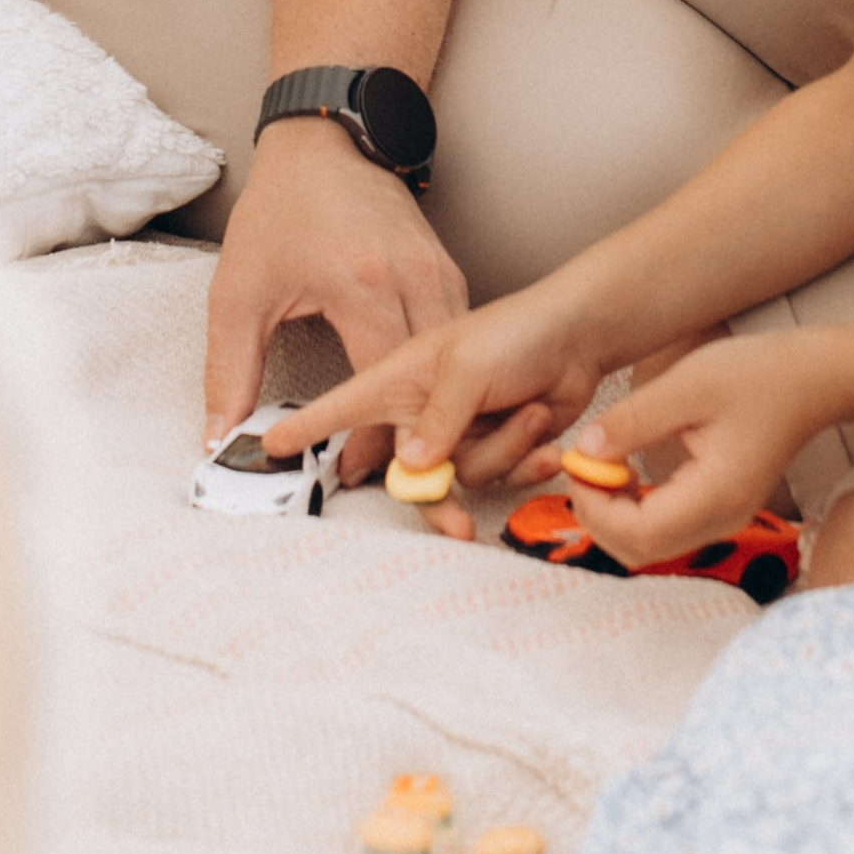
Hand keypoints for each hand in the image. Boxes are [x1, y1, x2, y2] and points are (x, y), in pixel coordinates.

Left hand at [202, 122, 467, 487]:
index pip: (382, 386)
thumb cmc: (280, 210)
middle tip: (384, 480)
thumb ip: (228, 370)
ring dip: (432, 409)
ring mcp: (438, 271)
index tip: (344, 473)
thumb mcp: (238, 291)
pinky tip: (419, 402)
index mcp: (363, 285)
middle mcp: (413, 279)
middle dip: (411, 440)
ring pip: (454, 363)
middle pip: (431, 383)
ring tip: (402, 450)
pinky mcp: (446, 269)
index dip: (370, 440)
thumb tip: (220, 438)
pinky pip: (457, 338)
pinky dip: (443, 376)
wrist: (322, 141)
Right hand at [262, 273, 610, 542]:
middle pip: (408, 472)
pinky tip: (546, 438)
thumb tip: (412, 468)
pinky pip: (500, 477)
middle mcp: (426, 408)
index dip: (307, 426)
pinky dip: (525, 461)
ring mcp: (463, 428)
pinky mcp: (499, 443)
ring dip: (502, 453)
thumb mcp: (468, 365)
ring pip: (463, 478)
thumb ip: (437, 417)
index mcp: (403, 377)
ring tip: (526, 412)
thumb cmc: (519, 327)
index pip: (343, 406)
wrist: (582, 332)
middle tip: (455, 525)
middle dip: (436, 499)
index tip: (271, 444)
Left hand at [528, 332, 837, 569]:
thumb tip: (584, 452)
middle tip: (580, 469)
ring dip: (614, 515)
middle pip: (640, 550)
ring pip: (650, 545)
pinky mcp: (720, 510)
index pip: (639, 533)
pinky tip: (627, 472)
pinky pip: (666, 528)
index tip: (575, 465)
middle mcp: (721, 520)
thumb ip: (631, 422)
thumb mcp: (685, 386)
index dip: (595, 508)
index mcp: (715, 495)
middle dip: (598, 517)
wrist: (812, 380)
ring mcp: (723, 520)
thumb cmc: (754, 375)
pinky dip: (635, 510)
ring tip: (601, 466)